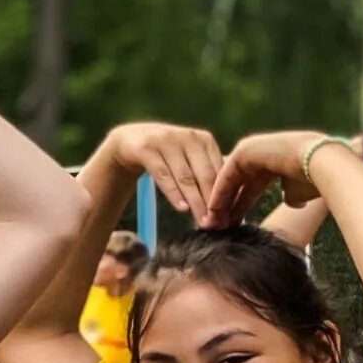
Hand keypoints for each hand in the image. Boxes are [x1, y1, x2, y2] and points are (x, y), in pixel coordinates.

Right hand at [103, 123, 222, 226]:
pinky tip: (182, 209)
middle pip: (205, 175)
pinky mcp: (147, 149)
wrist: (131, 141)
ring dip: (196, 202)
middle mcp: (188, 137)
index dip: (225, 196)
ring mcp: (166, 141)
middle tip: (217, 225)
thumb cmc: (167, 157)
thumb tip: (232, 207)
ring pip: (185, 177)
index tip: (229, 218)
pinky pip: (163, 175)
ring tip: (203, 222)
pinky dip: (173, 193)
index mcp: (204, 140)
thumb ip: (207, 176)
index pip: (220, 171)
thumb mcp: (189, 161)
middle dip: (212, 202)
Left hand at [205, 130, 328, 227]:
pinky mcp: (244, 150)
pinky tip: (213, 212)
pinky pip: (226, 176)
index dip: (240, 206)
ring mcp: (250, 148)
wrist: (322, 166)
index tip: (231, 225)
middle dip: (225, 206)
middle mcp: (258, 152)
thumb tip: (290, 201)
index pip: (249, 187)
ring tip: (211, 224)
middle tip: (215, 227)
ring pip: (228, 180)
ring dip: (218, 202)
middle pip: (235, 184)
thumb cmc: (314, 180)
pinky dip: (219, 194)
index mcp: (271, 160)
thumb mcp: (296, 191)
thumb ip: (289, 195)